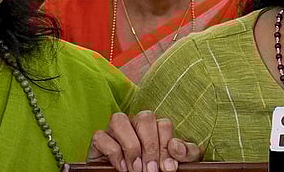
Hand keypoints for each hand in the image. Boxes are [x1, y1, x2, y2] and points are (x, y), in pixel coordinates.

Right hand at [88, 110, 202, 171]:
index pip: (164, 124)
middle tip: (151, 171)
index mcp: (154, 128)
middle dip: (150, 146)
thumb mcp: (173, 164)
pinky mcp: (98, 141)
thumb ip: (185, 153)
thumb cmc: (154, 170)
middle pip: (145, 117)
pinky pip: (101, 136)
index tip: (168, 168)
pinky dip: (114, 153)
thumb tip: (176, 146)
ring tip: (136, 169)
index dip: (166, 146)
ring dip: (131, 146)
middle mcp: (135, 125)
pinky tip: (122, 168)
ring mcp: (115, 131)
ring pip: (119, 119)